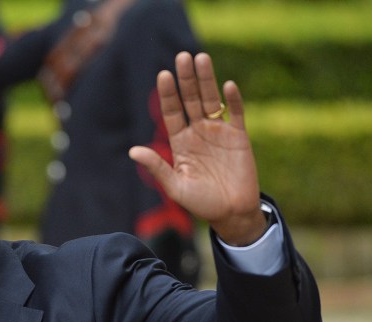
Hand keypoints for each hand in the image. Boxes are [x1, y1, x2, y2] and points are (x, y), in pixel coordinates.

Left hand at [129, 52, 265, 245]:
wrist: (231, 214)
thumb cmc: (201, 203)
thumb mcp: (175, 186)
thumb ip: (157, 167)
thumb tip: (133, 151)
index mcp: (181, 142)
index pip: (172, 112)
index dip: (168, 95)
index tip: (163, 75)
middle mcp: (198, 132)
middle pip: (190, 100)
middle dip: (186, 79)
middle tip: (182, 57)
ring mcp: (219, 132)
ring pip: (211, 100)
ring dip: (207, 80)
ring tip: (201, 58)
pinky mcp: (239, 136)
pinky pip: (236, 113)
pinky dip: (233, 100)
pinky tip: (227, 86)